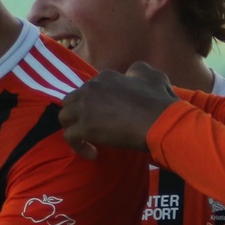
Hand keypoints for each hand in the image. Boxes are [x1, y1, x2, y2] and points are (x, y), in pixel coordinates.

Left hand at [59, 62, 178, 157]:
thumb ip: (139, 71)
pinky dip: (78, 147)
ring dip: (73, 129)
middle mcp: (92, 87)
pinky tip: (93, 153)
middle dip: (77, 114)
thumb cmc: (159, 101)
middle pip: (71, 100)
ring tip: (87, 140)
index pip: (90, 88)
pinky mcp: (85, 127)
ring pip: (64, 117)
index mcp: (106, 76)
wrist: (159, 121)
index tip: (102, 115)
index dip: (93, 103)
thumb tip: (132, 73)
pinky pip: (70, 137)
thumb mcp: (153, 76)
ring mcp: (86, 106)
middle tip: (89, 128)